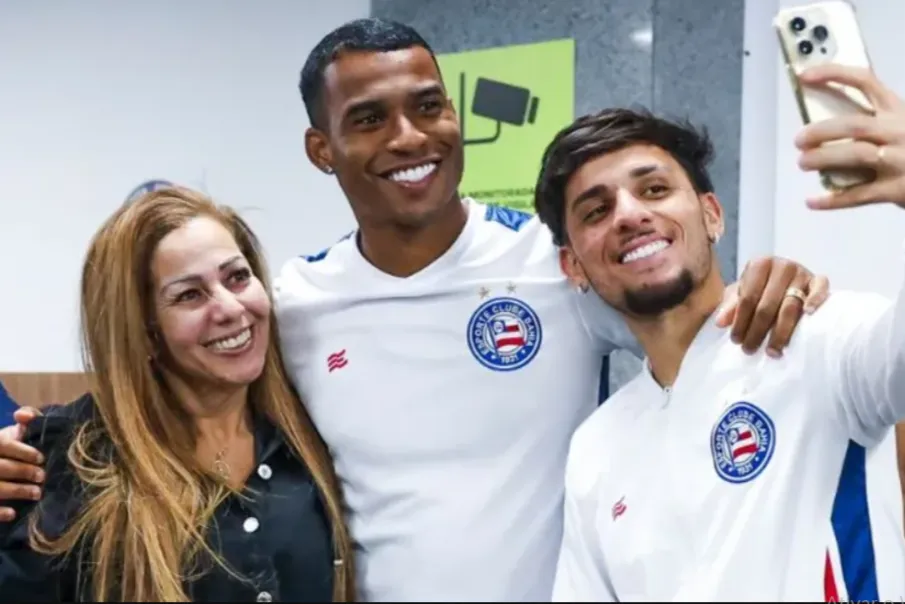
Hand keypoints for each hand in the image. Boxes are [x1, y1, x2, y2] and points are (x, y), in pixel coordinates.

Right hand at [0, 406, 44, 521]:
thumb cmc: (4, 450)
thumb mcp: (10, 435)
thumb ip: (24, 423)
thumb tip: (22, 414)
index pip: (4, 444)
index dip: (23, 451)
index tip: (42, 458)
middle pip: (1, 467)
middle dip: (23, 472)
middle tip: (43, 477)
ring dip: (16, 491)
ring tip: (37, 493)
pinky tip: (13, 513)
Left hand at [715, 257, 829, 355]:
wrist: (784, 280)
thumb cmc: (759, 288)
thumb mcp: (740, 294)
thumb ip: (730, 306)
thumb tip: (721, 322)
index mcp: (760, 264)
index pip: (748, 298)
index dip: (740, 321)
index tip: (735, 340)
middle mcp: (782, 266)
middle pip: (768, 305)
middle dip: (757, 331)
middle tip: (749, 350)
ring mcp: (802, 273)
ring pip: (791, 306)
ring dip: (781, 332)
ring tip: (772, 351)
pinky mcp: (818, 280)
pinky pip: (821, 288)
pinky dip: (816, 299)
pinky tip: (809, 314)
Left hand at [794, 63, 904, 208]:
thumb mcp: (902, 124)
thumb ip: (876, 122)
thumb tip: (826, 126)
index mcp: (900, 111)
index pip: (865, 82)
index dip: (833, 75)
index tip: (805, 76)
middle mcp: (900, 131)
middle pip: (854, 125)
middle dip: (822, 130)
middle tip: (800, 139)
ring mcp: (899, 160)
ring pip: (855, 155)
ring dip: (824, 158)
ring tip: (804, 162)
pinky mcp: (896, 189)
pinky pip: (858, 195)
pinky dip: (832, 200)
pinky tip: (812, 201)